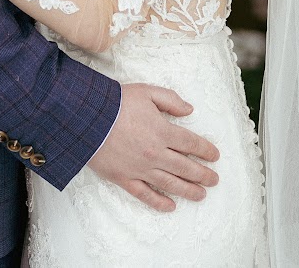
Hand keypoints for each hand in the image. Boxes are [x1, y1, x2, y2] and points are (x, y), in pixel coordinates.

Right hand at [85, 83, 219, 211]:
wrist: (84, 117)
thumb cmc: (114, 102)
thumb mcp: (145, 91)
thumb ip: (170, 100)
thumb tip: (189, 109)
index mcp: (162, 131)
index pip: (192, 144)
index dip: (206, 151)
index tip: (215, 156)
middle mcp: (155, 153)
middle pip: (186, 167)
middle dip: (203, 175)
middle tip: (214, 180)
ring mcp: (140, 168)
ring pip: (170, 184)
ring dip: (189, 191)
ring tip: (201, 195)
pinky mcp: (124, 178)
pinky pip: (145, 194)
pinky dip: (159, 202)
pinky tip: (170, 206)